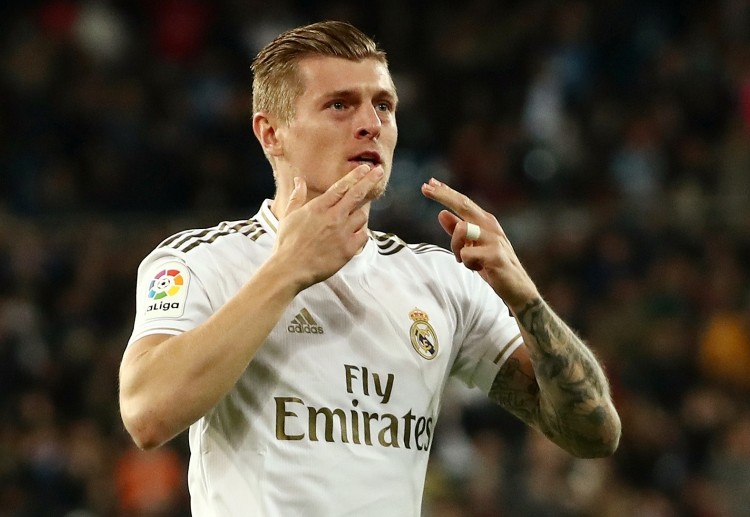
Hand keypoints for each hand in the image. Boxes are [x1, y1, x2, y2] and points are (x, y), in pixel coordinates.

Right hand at [273, 164, 383, 290]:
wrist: (290, 268)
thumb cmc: (287, 243)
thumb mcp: (288, 216)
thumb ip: (297, 196)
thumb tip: (299, 180)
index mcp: (319, 207)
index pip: (341, 187)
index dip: (355, 176)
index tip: (365, 168)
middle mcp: (333, 216)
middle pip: (356, 194)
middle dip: (369, 181)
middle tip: (378, 172)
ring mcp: (343, 232)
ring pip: (362, 216)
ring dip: (359, 215)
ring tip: (351, 221)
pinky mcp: (349, 248)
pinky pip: (364, 235)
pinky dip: (361, 234)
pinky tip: (354, 236)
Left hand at [421, 178, 539, 311]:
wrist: (517, 288)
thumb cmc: (492, 266)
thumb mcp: (472, 246)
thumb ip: (457, 231)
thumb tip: (441, 213)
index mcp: (485, 222)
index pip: (463, 202)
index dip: (445, 192)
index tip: (427, 184)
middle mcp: (490, 226)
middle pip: (464, 204)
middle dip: (443, 195)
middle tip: (424, 188)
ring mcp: (494, 239)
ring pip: (461, 230)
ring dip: (457, 247)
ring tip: (467, 261)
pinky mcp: (495, 255)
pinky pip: (467, 255)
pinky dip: (467, 264)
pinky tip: (480, 269)